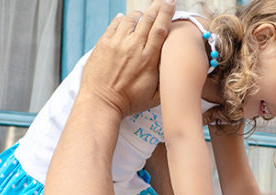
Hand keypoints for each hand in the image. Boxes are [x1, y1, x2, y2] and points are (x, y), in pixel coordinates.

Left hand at [80, 0, 174, 115]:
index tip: (170, 3)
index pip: (160, 29)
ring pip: (130, 19)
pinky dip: (121, 20)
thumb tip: (174, 68)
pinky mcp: (103, 43)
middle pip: (147, 19)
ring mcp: (117, 43)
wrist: (101, 103)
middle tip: (162, 1)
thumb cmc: (129, 102)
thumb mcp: (155, 96)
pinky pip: (114, 24)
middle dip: (156, 7)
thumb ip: (166, 80)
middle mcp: (133, 47)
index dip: (166, 13)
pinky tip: (124, 20)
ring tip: (142, 16)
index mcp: (148, 59)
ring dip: (139, 15)